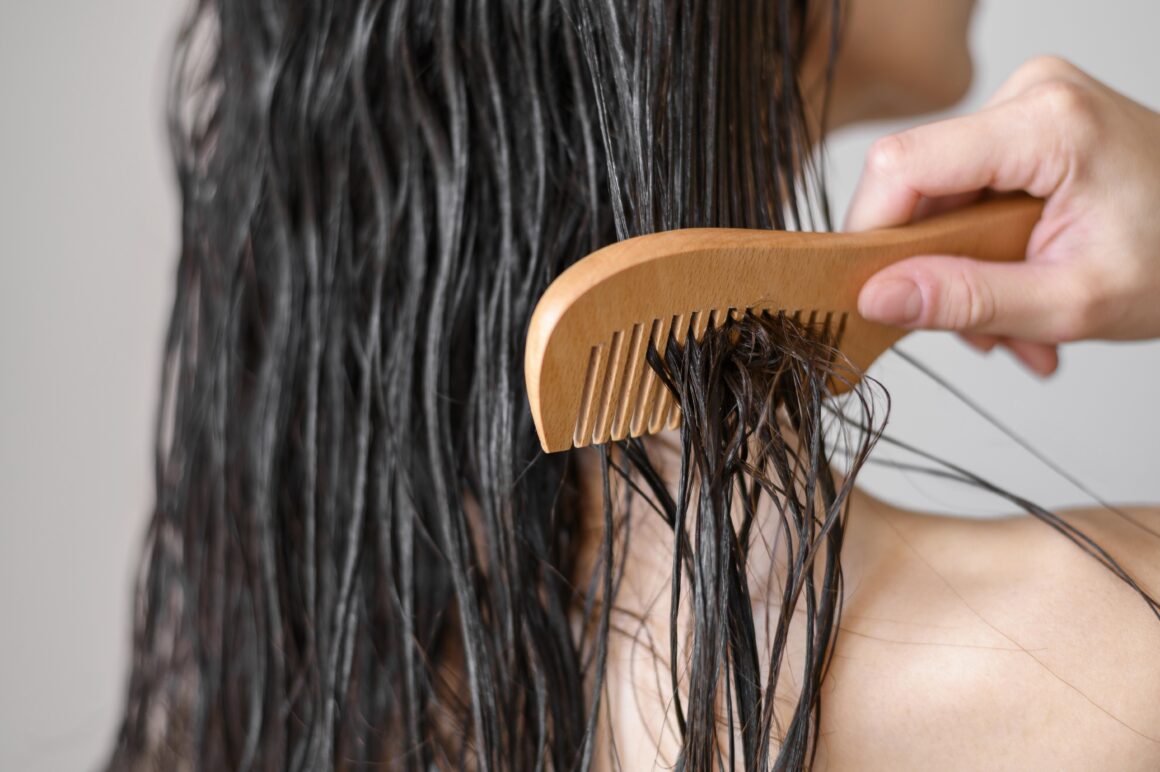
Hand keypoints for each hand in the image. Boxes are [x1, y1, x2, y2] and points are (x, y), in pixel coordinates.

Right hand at [845, 56, 1159, 374]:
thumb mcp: (1071, 301)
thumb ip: (967, 300)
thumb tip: (876, 298)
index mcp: (1047, 124)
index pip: (902, 165)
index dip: (868, 232)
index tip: (868, 292)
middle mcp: (1032, 94)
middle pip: (919, 186)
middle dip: (932, 269)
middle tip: (977, 331)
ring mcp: (1030, 105)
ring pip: (940, 198)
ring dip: (963, 272)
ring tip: (1015, 328)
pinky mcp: (1029, 124)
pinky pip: (968, 191)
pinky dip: (985, 251)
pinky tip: (1021, 293)